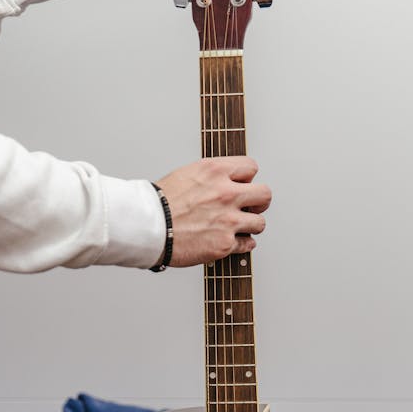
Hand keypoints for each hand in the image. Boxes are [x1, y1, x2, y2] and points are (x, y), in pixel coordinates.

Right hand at [155, 157, 270, 266]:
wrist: (147, 227)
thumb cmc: (159, 203)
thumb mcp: (187, 174)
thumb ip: (212, 176)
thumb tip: (227, 180)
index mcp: (215, 170)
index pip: (251, 167)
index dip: (247, 178)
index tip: (242, 185)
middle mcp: (226, 193)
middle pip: (265, 194)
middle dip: (258, 202)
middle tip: (249, 208)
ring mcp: (228, 220)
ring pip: (260, 222)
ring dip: (251, 225)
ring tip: (237, 227)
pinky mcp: (224, 244)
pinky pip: (248, 244)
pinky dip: (242, 244)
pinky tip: (231, 241)